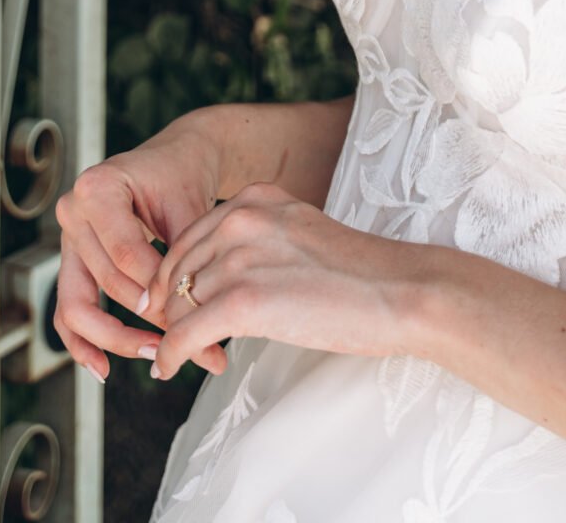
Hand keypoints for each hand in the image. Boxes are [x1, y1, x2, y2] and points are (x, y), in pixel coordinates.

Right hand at [53, 118, 228, 381]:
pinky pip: (67, 309)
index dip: (156, 291)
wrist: (176, 159)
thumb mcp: (191, 215)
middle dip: (144, 318)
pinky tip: (103, 369)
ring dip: (115, 338)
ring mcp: (67, 237)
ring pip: (78, 304)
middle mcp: (73, 211)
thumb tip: (206, 348)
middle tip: (180, 344)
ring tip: (154, 355)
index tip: (188, 315)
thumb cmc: (184, 178)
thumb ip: (190, 274)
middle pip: (105, 281)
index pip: (126, 254)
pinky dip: (83, 342)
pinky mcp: (72, 260)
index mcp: (98, 188)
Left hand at [143, 180, 417, 381]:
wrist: (398, 291)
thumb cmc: (360, 273)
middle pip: (177, 267)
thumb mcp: (298, 234)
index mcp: (255, 197)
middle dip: (169, 305)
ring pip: (179, 303)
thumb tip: (221, 279)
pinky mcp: (242, 300)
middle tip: (169, 334)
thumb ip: (258, 241)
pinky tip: (167, 369)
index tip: (171, 302)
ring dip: (175, 334)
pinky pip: (184, 333)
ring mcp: (240, 256)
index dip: (176, 274)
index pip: (190, 235)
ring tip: (177, 356)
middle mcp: (241, 217)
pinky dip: (170, 355)